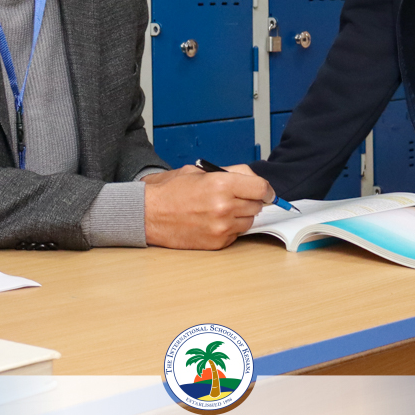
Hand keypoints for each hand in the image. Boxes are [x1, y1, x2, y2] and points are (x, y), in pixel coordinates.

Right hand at [145, 167, 275, 249]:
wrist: (147, 214)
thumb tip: (252, 178)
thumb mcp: (199, 171)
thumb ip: (229, 173)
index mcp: (221, 185)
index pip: (261, 188)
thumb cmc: (170, 191)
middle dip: (251, 200)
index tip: (266, 192)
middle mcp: (224, 207)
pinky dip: (230, 228)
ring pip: (249, 221)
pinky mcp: (216, 242)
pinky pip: (236, 234)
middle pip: (257, 205)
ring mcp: (221, 227)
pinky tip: (213, 220)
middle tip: (237, 197)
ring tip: (222, 209)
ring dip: (241, 215)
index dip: (266, 189)